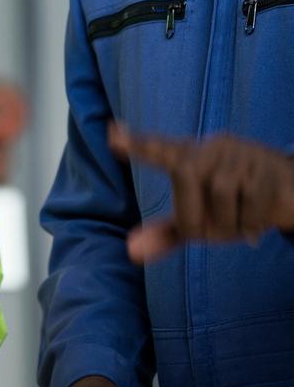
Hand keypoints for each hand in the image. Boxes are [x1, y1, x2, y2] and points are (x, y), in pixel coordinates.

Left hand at [109, 124, 293, 262]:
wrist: (291, 199)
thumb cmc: (235, 208)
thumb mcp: (200, 222)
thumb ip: (166, 234)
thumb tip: (131, 252)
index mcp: (190, 159)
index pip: (158, 149)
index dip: (136, 144)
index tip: (110, 133)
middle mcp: (213, 149)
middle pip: (184, 175)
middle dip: (192, 213)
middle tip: (209, 235)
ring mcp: (242, 155)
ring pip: (219, 191)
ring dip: (226, 222)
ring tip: (236, 227)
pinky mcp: (269, 168)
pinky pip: (250, 200)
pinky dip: (249, 223)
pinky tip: (255, 227)